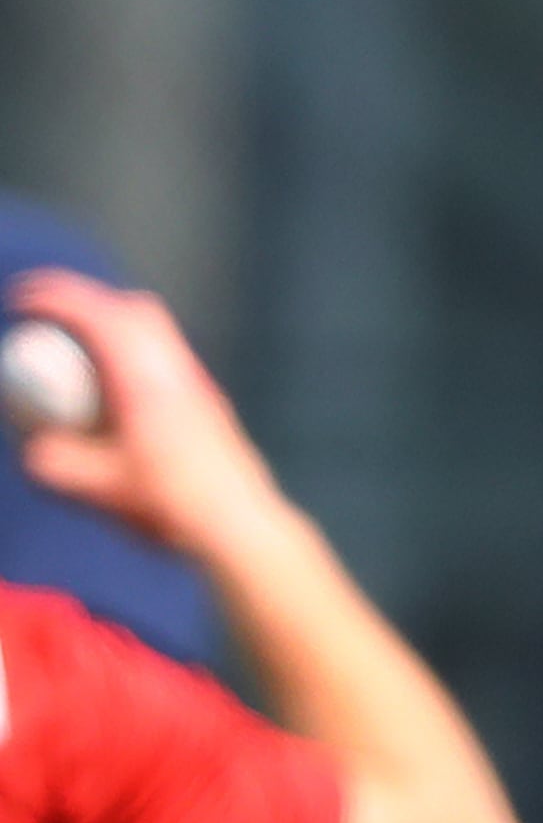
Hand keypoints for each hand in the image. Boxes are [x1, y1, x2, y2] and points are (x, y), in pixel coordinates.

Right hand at [8, 270, 282, 558]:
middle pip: (133, 308)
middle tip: (47, 314)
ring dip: (113, 324)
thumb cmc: (174, 506)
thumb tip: (33, 447)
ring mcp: (199, 384)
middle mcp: (177, 371)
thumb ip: (55, 463)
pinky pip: (168, 356)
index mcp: (145, 380)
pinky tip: (116, 384)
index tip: (21, 300)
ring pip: (157, 330)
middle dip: (86, 299)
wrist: (241, 526)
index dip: (54, 296)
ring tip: (76, 345)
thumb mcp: (98, 488)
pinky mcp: (209, 402)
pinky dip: (133, 350)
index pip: (98, 315)